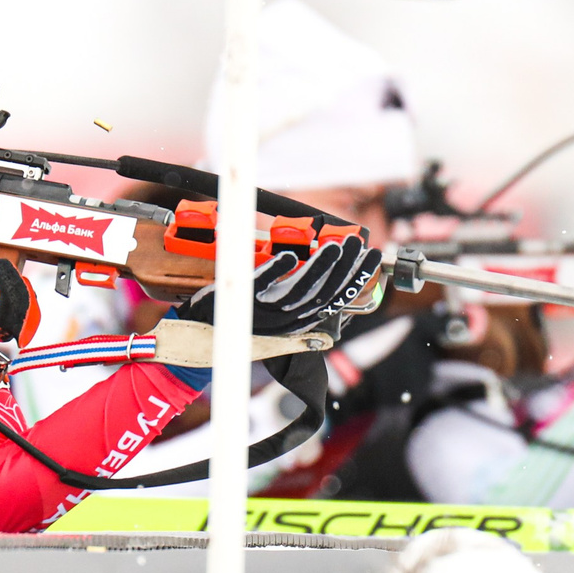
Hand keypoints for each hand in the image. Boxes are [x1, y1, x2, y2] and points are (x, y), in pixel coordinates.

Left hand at [177, 232, 380, 336]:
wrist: (201, 329)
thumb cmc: (243, 315)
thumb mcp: (279, 310)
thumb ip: (305, 297)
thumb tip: (334, 284)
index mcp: (298, 321)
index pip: (335, 299)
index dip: (356, 279)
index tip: (372, 255)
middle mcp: (284, 321)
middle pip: (321, 295)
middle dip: (343, 269)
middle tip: (357, 243)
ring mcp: (262, 312)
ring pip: (297, 292)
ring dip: (318, 268)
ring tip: (335, 247)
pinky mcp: (239, 300)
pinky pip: (259, 286)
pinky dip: (273, 272)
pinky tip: (286, 256)